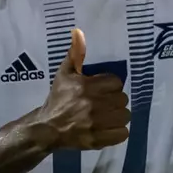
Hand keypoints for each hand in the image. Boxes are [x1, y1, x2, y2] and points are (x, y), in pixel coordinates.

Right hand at [34, 30, 129, 149]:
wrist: (47, 128)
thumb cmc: (57, 99)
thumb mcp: (64, 74)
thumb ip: (75, 54)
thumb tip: (78, 33)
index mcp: (87, 87)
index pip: (116, 82)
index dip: (111, 85)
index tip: (103, 89)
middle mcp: (94, 104)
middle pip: (122, 99)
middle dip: (115, 100)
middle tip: (105, 103)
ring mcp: (98, 123)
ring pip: (125, 115)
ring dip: (118, 115)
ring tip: (108, 116)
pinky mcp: (99, 139)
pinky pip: (123, 133)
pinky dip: (118, 131)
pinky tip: (109, 128)